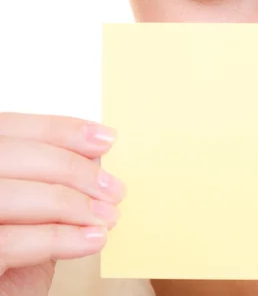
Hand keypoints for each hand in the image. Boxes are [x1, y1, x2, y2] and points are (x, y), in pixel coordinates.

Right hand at [0, 113, 124, 295]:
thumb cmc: (16, 261)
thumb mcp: (41, 214)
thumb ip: (57, 182)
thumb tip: (95, 153)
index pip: (9, 129)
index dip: (58, 129)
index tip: (106, 139)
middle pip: (11, 155)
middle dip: (72, 168)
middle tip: (114, 190)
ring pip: (10, 195)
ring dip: (71, 204)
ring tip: (107, 218)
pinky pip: (11, 241)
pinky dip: (61, 238)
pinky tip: (93, 240)